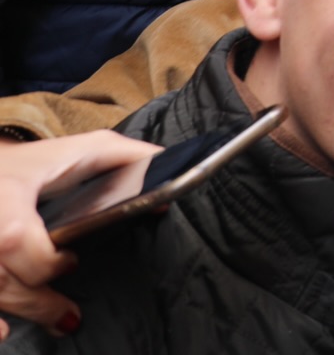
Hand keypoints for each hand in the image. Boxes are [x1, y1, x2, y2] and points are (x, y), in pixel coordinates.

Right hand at [0, 130, 161, 337]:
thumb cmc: (35, 164)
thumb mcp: (79, 150)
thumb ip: (124, 157)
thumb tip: (168, 169)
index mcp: (9, 194)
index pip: (14, 237)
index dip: (42, 260)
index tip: (71, 262)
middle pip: (1, 277)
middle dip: (36, 300)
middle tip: (68, 314)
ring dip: (20, 311)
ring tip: (58, 322)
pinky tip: (4, 331)